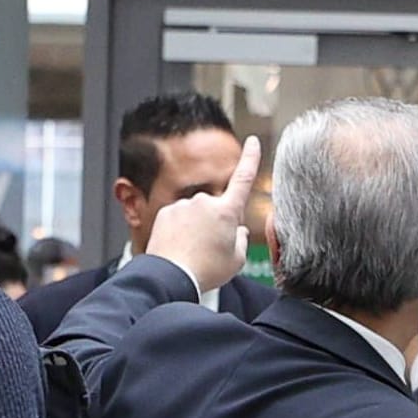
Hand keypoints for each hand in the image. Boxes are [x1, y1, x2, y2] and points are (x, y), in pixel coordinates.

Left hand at [146, 135, 262, 293]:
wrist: (171, 276)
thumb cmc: (206, 271)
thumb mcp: (236, 259)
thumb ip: (240, 239)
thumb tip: (235, 230)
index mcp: (227, 210)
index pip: (244, 177)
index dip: (251, 158)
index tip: (252, 141)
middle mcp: (205, 202)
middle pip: (216, 208)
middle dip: (215, 222)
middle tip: (209, 248)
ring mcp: (183, 206)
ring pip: (195, 214)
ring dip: (195, 227)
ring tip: (191, 251)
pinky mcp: (165, 212)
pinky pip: (177, 219)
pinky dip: (178, 230)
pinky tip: (177, 247)